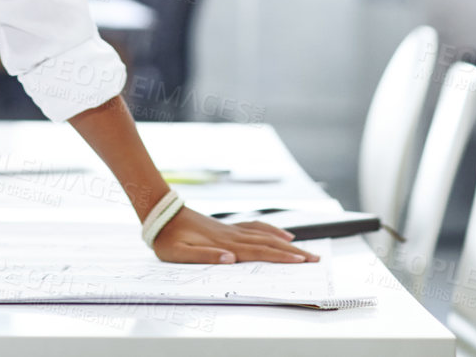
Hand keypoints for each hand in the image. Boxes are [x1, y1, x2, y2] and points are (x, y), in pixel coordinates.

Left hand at [149, 206, 319, 264]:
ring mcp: (231, 230)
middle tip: (315, 258)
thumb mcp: (179, 254)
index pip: (259, 252)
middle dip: (293, 252)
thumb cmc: (168, 239)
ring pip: (265, 235)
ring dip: (286, 242)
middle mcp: (233, 236)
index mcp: (225, 244)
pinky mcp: (228, 227)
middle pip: (269, 243)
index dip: (281, 257)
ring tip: (303, 249)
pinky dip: (271, 231)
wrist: (161, 215)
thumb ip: (204, 256)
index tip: (300, 261)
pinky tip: (280, 234)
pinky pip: (256, 227)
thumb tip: (230, 259)